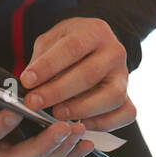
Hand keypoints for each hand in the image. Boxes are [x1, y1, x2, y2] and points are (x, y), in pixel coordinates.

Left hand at [20, 17, 135, 132]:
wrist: (95, 47)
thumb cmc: (68, 45)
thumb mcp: (52, 40)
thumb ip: (41, 59)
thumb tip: (28, 85)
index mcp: (96, 31)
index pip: (72, 48)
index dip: (48, 66)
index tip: (27, 80)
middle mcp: (115, 52)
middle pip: (90, 74)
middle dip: (58, 91)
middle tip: (33, 102)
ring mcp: (124, 76)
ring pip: (112, 96)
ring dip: (81, 109)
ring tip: (56, 114)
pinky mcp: (128, 96)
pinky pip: (125, 114)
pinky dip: (104, 123)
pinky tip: (80, 124)